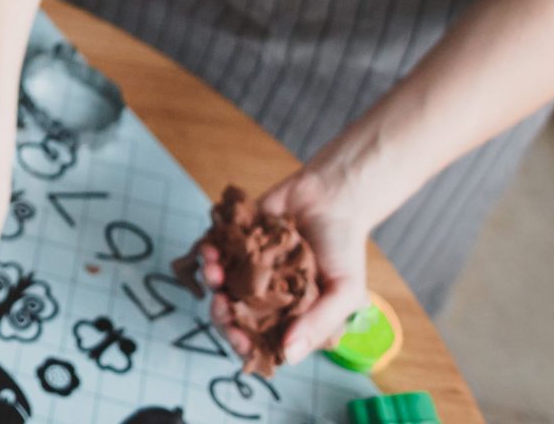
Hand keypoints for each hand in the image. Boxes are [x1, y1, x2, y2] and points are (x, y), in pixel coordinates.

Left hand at [190, 170, 372, 366]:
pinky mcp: (237, 242)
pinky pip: (215, 252)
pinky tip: (210, 249)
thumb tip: (289, 356)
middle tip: (220, 303)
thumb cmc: (345, 249)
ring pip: (220, 284)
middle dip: (221, 314)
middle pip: (233, 316)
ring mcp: (249, 269)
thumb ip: (319, 324)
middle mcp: (266, 297)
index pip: (261, 341)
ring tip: (214, 269)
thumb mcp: (345, 292)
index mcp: (291, 317)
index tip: (236, 337)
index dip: (244, 343)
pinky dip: (208, 253)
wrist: (333, 197)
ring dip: (212, 280)